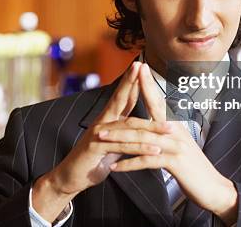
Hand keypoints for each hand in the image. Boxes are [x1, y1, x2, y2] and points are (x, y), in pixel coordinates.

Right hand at [32, 61, 168, 221]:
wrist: (71, 176)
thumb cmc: (93, 158)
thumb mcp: (111, 141)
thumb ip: (123, 131)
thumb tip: (139, 124)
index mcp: (107, 118)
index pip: (122, 96)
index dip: (131, 81)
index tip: (140, 65)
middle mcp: (102, 122)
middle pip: (120, 100)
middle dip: (132, 83)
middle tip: (141, 67)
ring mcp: (98, 134)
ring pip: (128, 127)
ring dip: (151, 127)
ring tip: (170, 127)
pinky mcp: (97, 149)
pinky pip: (123, 147)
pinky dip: (141, 148)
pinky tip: (155, 150)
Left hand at [102, 63, 238, 224]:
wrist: (214, 188)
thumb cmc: (194, 168)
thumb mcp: (180, 145)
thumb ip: (167, 133)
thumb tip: (154, 123)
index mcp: (175, 126)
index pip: (158, 101)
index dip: (148, 85)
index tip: (138, 69)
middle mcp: (175, 132)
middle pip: (144, 119)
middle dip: (120, 121)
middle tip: (100, 122)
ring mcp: (175, 146)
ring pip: (142, 139)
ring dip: (119, 140)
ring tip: (101, 140)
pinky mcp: (175, 162)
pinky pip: (147, 161)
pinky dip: (129, 164)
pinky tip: (115, 167)